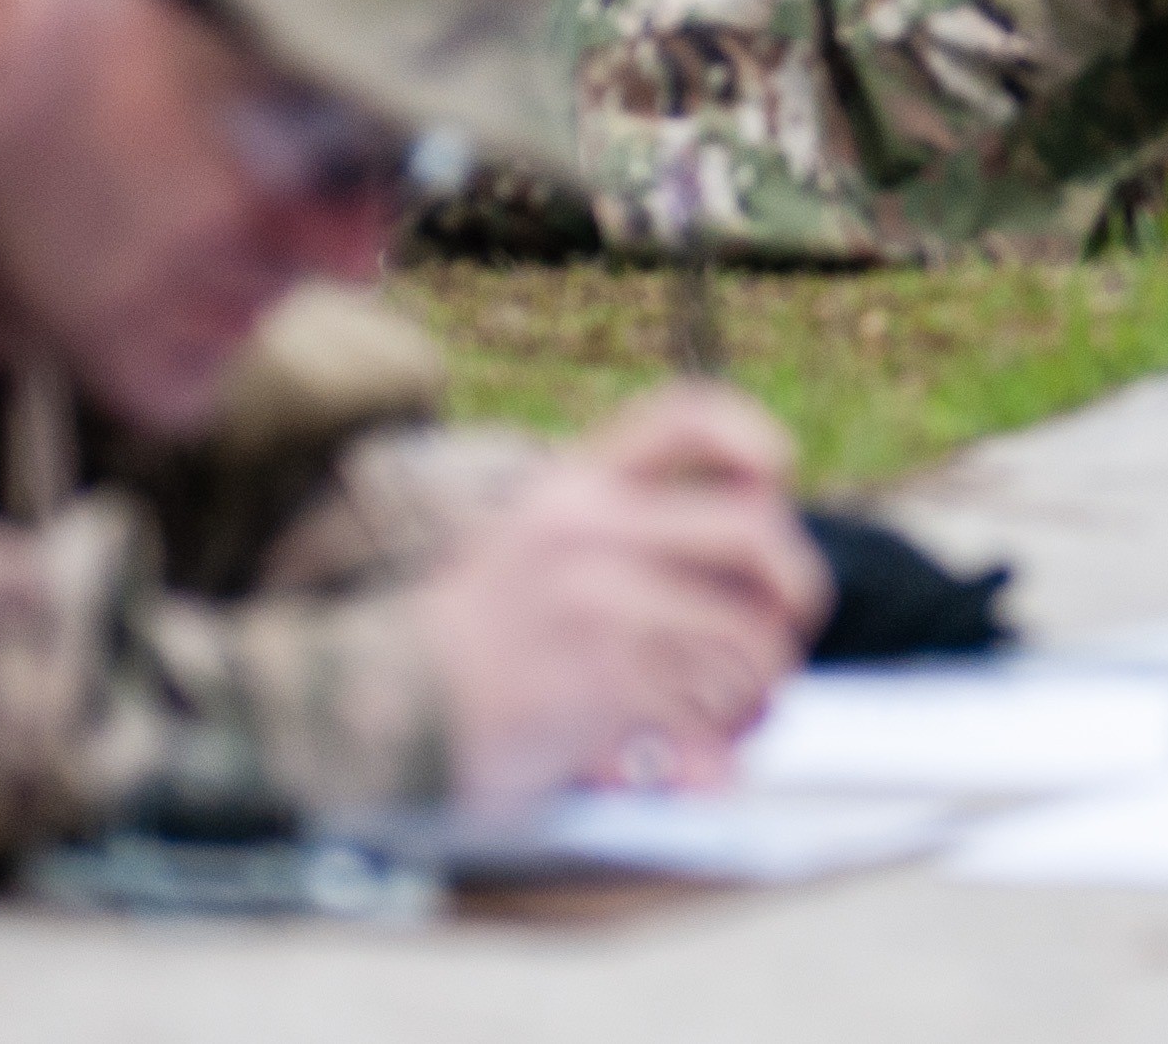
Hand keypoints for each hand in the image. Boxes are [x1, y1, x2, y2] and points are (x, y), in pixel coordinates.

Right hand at [415, 383, 830, 811]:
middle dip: (795, 586)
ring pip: (747, 633)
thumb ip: (615, 533)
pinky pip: (711, 705)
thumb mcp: (524, 542)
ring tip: (744, 705)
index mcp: (571, 488)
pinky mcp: (602, 686)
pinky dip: (727, 736)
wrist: (373, 709)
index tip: (776, 472)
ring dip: (763, 680)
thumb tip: (743, 562)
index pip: (683, 417)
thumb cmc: (466, 639)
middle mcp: (591, 533)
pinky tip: (706, 750)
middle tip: (785, 626)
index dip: (749, 434)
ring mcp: (600, 607)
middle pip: (753, 531)